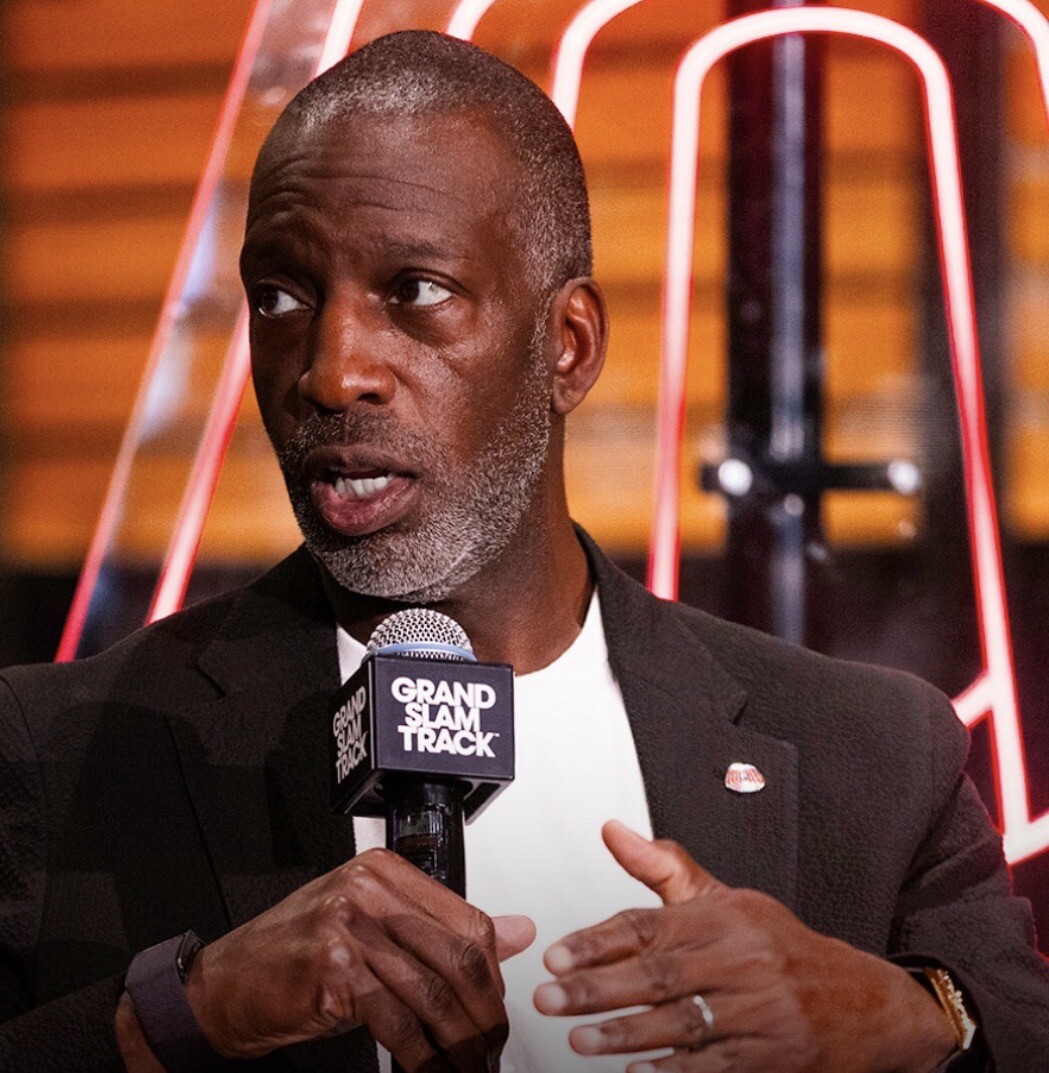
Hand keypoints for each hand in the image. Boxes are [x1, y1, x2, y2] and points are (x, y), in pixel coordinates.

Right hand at [183, 848, 534, 1071]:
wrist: (225, 985)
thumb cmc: (295, 955)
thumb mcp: (374, 930)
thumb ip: (443, 930)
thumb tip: (518, 931)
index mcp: (385, 873)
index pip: (466, 918)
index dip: (491, 973)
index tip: (495, 1007)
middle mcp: (369, 891)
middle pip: (457, 954)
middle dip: (483, 1013)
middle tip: (491, 1049)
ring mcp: (349, 927)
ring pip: (432, 991)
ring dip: (459, 1042)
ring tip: (468, 1068)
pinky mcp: (334, 971)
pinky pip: (399, 1022)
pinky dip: (423, 1058)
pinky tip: (431, 1072)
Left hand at [533, 821, 954, 1072]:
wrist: (863, 1000)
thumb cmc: (781, 946)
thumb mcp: (725, 898)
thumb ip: (663, 869)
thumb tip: (612, 831)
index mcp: (725, 916)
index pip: (650, 924)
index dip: (597, 941)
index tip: (556, 954)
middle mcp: (743, 958)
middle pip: (659, 973)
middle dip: (597, 988)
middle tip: (550, 998)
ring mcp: (761, 1009)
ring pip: (683, 1021)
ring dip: (626, 1033)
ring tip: (580, 1038)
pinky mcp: (774, 1055)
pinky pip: (716, 1064)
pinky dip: (675, 1070)